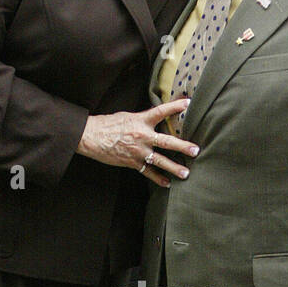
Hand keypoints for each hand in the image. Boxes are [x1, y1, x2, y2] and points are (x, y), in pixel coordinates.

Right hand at [77, 98, 198, 187]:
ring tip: (185, 173)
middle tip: (195, 150)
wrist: (91, 137)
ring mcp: (138, 151)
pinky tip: (167, 183)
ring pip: (160, 160)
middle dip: (182, 146)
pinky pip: (148, 172)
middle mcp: (142, 136)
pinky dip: (157, 178)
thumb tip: (155, 120)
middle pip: (166, 141)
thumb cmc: (107, 124)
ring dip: (174, 167)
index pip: (161, 111)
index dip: (175, 106)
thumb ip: (143, 120)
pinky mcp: (132, 162)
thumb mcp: (127, 116)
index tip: (188, 103)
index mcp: (141, 120)